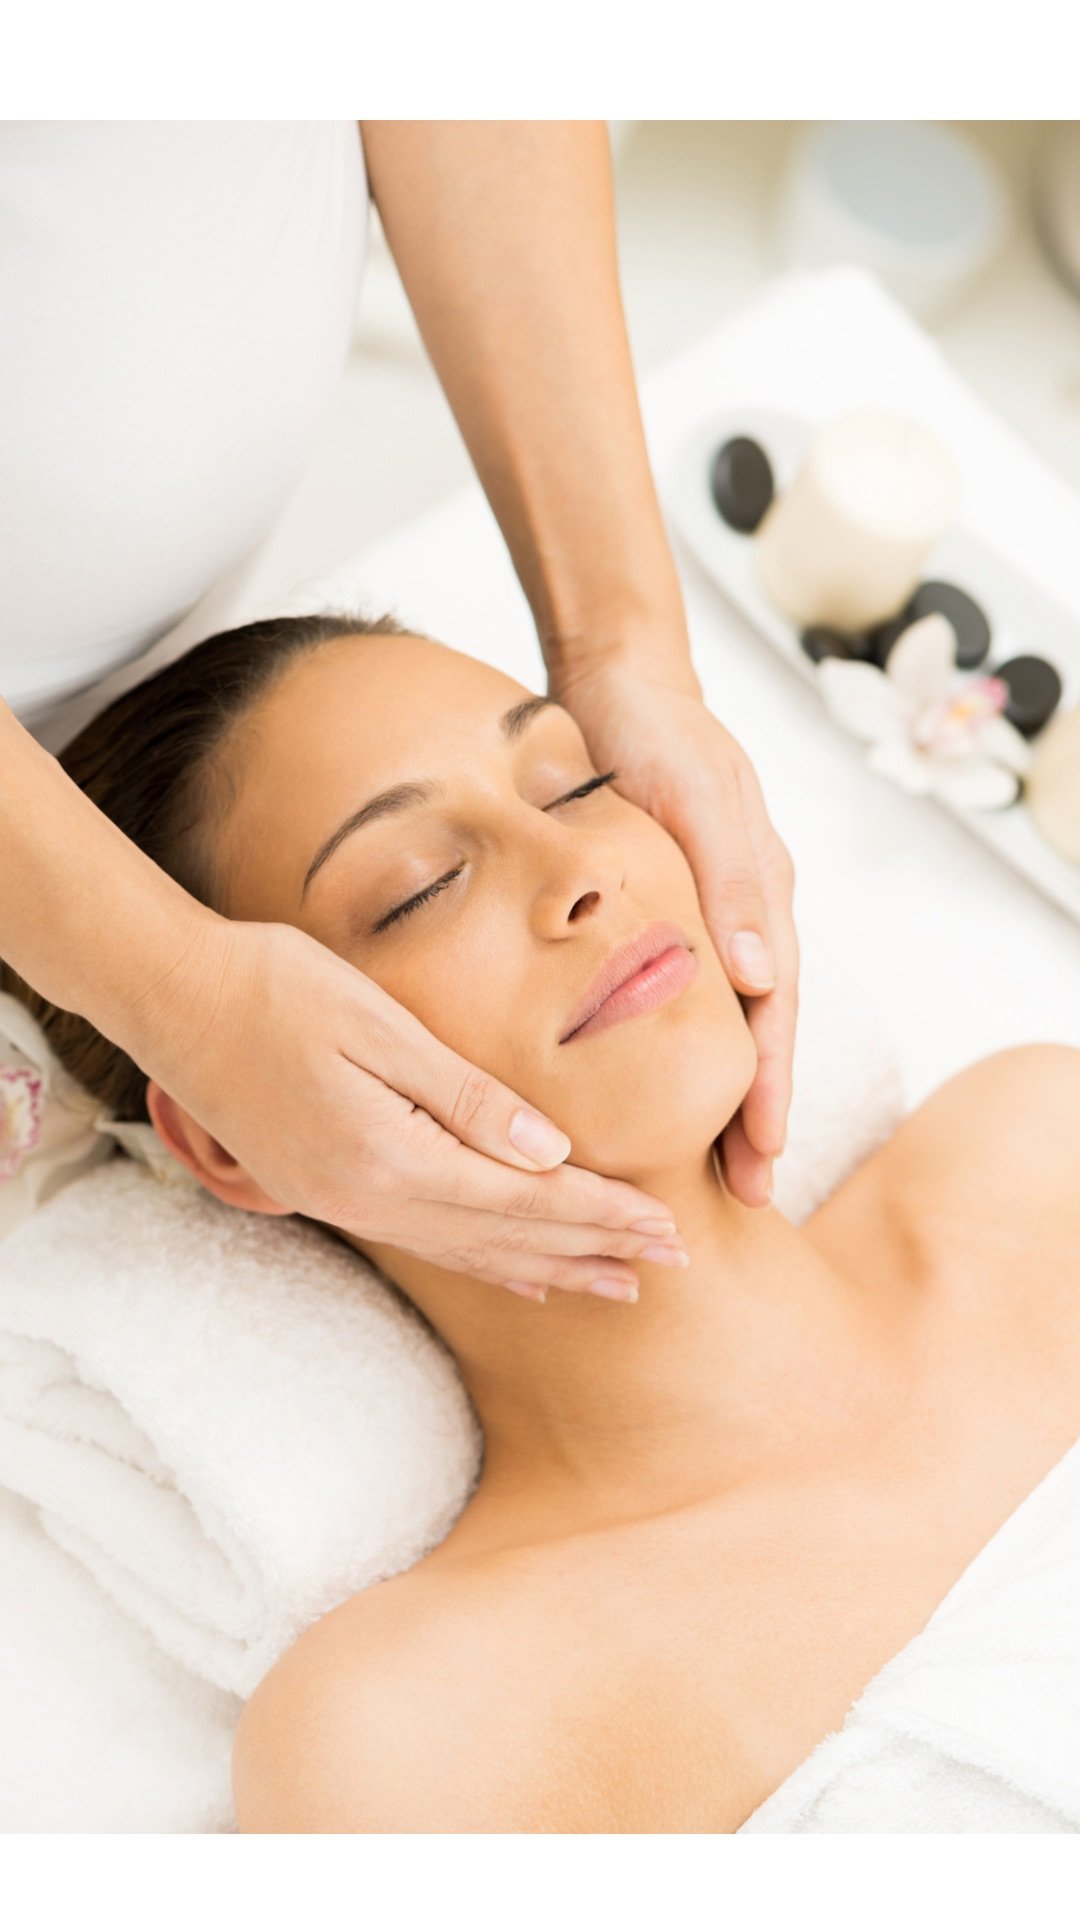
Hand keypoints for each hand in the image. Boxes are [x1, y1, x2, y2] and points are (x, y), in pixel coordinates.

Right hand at [136, 914, 680, 1300]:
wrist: (171, 999)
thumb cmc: (275, 988)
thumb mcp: (378, 1027)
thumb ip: (465, 1096)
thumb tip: (551, 1151)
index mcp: (392, 1155)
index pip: (524, 1198)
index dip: (600, 1214)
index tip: (665, 1227)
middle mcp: (370, 1198)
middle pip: (506, 1238)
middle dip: (592, 1251)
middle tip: (668, 1266)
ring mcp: (344, 1203)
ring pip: (468, 1252)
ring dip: (547, 1268)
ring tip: (611, 1287)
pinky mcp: (327, 1192)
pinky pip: (426, 1244)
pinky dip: (484, 1263)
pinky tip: (518, 1273)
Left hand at [552, 661, 797, 1206]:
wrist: (618, 680)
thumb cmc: (654, 731)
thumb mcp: (694, 794)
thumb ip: (730, 879)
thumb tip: (764, 979)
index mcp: (760, 892)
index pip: (774, 1011)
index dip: (770, 1086)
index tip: (763, 1153)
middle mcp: (747, 911)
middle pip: (760, 1030)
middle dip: (757, 1113)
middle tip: (748, 1195)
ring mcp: (712, 912)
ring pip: (727, 1020)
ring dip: (725, 1091)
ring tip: (716, 1164)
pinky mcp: (671, 908)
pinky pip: (687, 991)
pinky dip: (685, 1044)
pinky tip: (660, 1084)